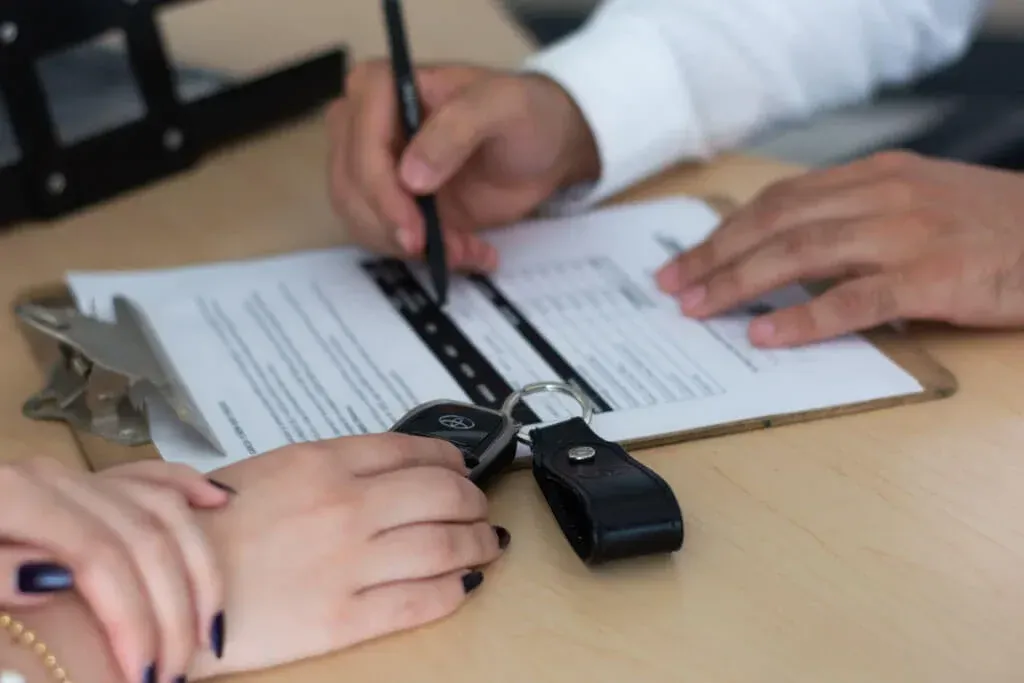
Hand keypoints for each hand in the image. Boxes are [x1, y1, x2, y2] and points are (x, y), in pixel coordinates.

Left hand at [0, 458, 230, 682]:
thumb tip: (55, 579)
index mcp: (18, 497)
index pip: (103, 557)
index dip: (133, 617)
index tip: (143, 678)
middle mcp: (56, 480)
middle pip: (145, 536)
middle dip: (173, 608)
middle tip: (173, 673)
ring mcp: (70, 477)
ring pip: (162, 507)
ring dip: (197, 566)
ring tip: (210, 625)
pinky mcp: (75, 483)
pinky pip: (149, 474)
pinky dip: (190, 488)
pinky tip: (220, 503)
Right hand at [189, 433, 508, 678]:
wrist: (158, 587)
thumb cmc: (203, 530)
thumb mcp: (268, 471)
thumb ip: (327, 468)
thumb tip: (381, 471)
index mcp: (324, 462)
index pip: (414, 450)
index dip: (451, 459)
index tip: (461, 467)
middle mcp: (347, 505)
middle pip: (443, 493)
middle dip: (473, 500)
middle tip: (479, 508)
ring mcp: (351, 561)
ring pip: (445, 544)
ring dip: (477, 542)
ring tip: (486, 545)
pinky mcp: (346, 616)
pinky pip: (422, 599)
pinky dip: (454, 589)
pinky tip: (463, 585)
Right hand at [327, 60, 599, 270]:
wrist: (546, 148)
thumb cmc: (525, 113)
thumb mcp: (503, 106)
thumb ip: (458, 127)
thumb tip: (409, 176)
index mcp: (381, 86)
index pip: (360, 145)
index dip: (381, 193)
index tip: (415, 230)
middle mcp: (365, 125)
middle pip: (351, 188)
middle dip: (397, 229)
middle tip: (449, 250)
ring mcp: (375, 167)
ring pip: (361, 220)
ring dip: (413, 248)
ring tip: (468, 250)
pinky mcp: (392, 203)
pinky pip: (385, 238)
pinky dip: (425, 256)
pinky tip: (468, 251)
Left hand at [655, 151, 1023, 346]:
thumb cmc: (991, 225)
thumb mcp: (917, 200)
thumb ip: (856, 216)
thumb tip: (789, 248)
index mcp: (873, 177)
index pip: (779, 200)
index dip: (726, 230)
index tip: (688, 258)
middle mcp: (881, 197)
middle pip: (776, 222)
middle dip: (716, 255)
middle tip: (673, 285)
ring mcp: (905, 235)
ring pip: (801, 253)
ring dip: (740, 282)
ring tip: (699, 307)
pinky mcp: (931, 278)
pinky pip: (853, 299)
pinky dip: (804, 318)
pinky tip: (766, 335)